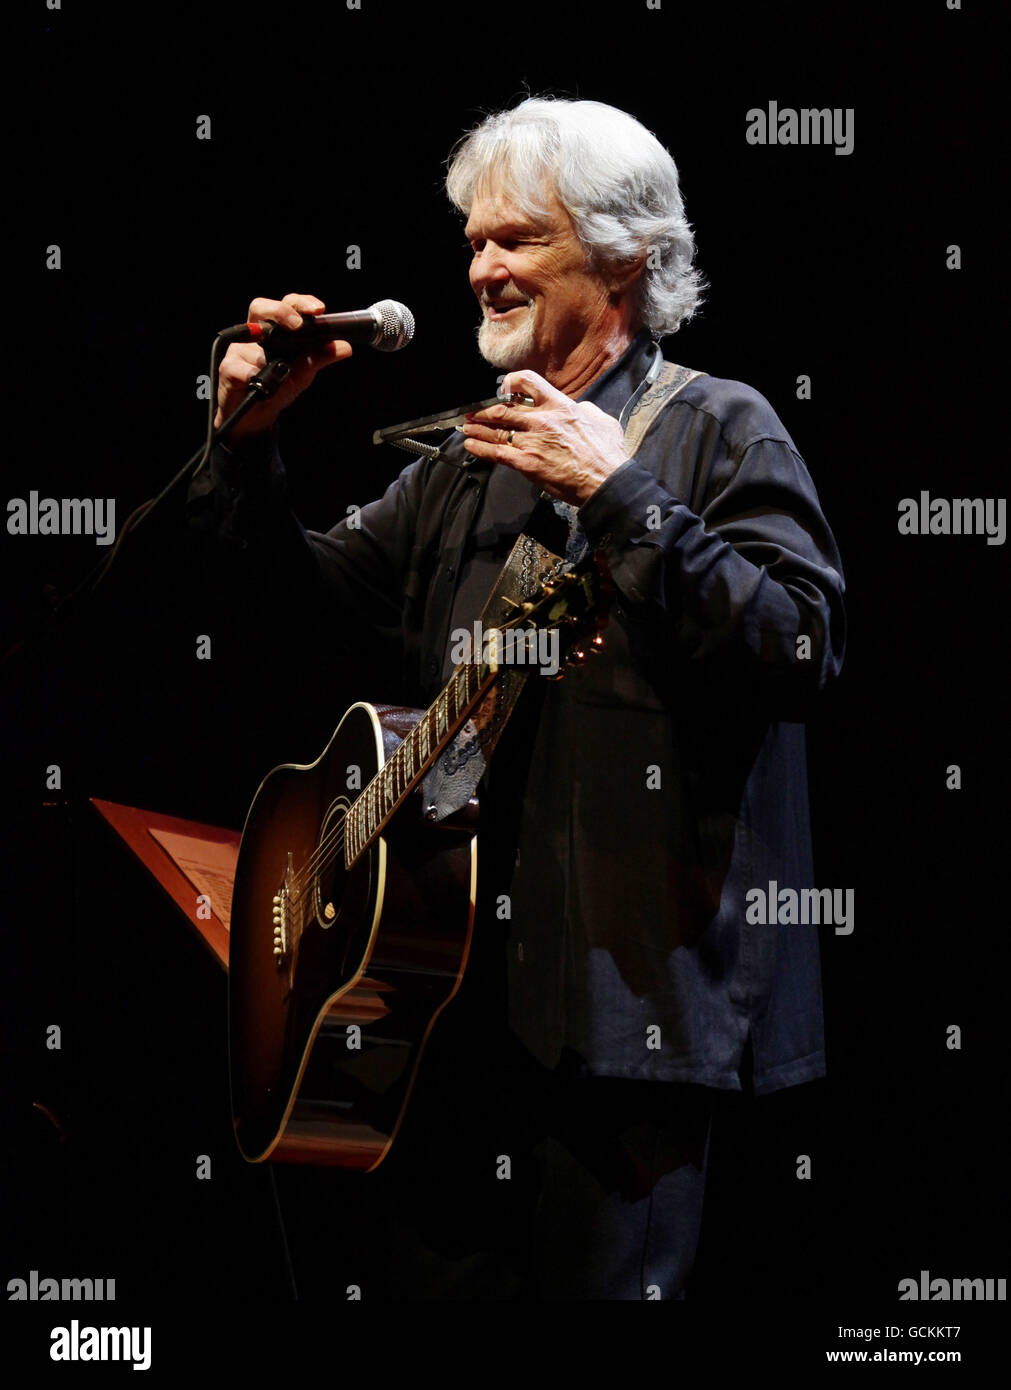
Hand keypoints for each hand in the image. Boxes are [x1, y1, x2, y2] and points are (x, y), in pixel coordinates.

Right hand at [214, 292, 352, 441]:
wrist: (255, 418)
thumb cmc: (276, 389)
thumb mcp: (303, 374)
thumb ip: (319, 358)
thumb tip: (344, 347)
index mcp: (275, 331)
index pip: (287, 305)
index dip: (300, 303)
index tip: (318, 309)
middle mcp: (255, 335)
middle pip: (260, 307)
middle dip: (280, 311)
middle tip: (298, 324)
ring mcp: (239, 350)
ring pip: (252, 340)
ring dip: (268, 356)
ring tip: (280, 372)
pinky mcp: (227, 368)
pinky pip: (241, 368)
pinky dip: (254, 376)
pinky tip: (261, 386)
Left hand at [461, 369, 630, 505]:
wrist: (605, 482)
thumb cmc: (607, 454)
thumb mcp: (600, 420)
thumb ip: (584, 410)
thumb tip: (578, 408)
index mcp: (560, 405)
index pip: (528, 381)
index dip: (510, 382)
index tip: (503, 389)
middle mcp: (541, 420)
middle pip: (502, 408)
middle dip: (483, 410)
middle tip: (473, 412)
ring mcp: (532, 442)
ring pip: (495, 430)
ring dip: (477, 428)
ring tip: (466, 428)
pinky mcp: (527, 463)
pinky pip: (496, 453)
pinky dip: (480, 449)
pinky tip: (471, 446)